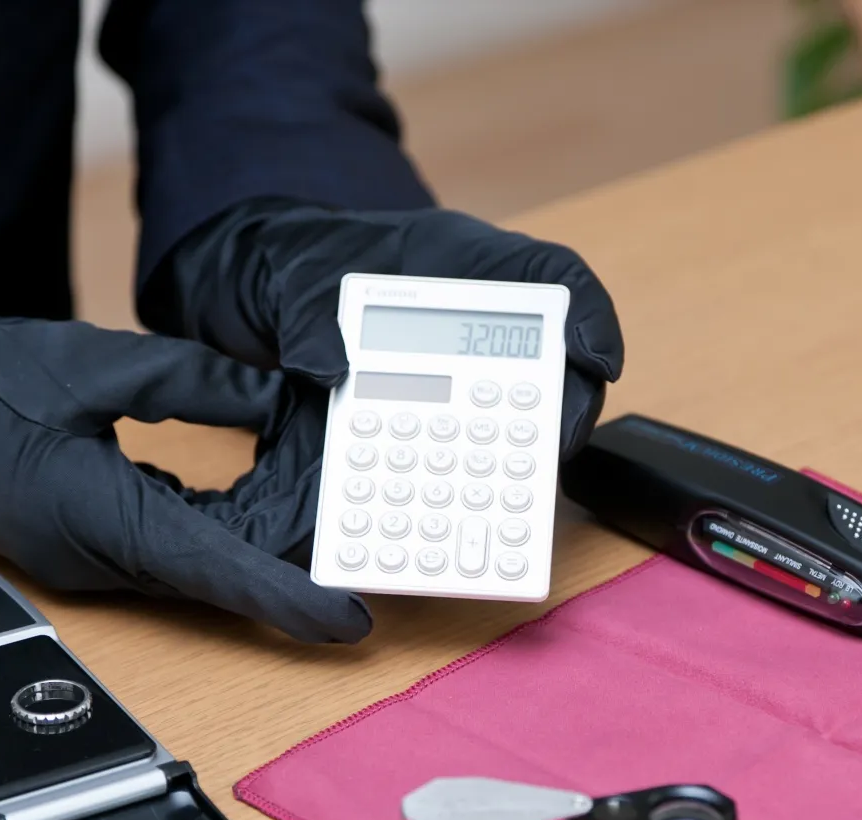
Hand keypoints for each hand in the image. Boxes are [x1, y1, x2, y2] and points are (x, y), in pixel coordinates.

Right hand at [0, 317, 370, 642]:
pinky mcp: (109, 538)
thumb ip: (187, 380)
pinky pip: (186, 544)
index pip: (215, 573)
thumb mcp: (86, 363)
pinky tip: (276, 488)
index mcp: (101, 518)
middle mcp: (111, 555)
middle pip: (229, 571)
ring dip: (273, 536)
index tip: (350, 617)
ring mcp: (108, 554)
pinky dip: (235, 524)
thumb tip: (273, 396)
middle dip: (301, 554)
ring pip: (213, 561)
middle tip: (367, 524)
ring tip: (335, 498)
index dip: (289, 598)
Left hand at [141, 197, 625, 458]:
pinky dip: (467, 485)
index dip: (590, 317)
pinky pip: (467, 453)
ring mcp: (459, 375)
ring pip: (517, 419)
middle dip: (561, 413)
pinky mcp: (432, 420)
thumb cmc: (292, 269)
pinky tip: (451, 514)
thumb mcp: (289, 279)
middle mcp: (476, 321)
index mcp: (459, 263)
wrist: (262, 301)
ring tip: (507, 499)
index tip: (599, 362)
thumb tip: (332, 369)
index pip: (552, 276)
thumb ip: (309, 317)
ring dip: (519, 461)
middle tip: (548, 456)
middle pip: (552, 363)